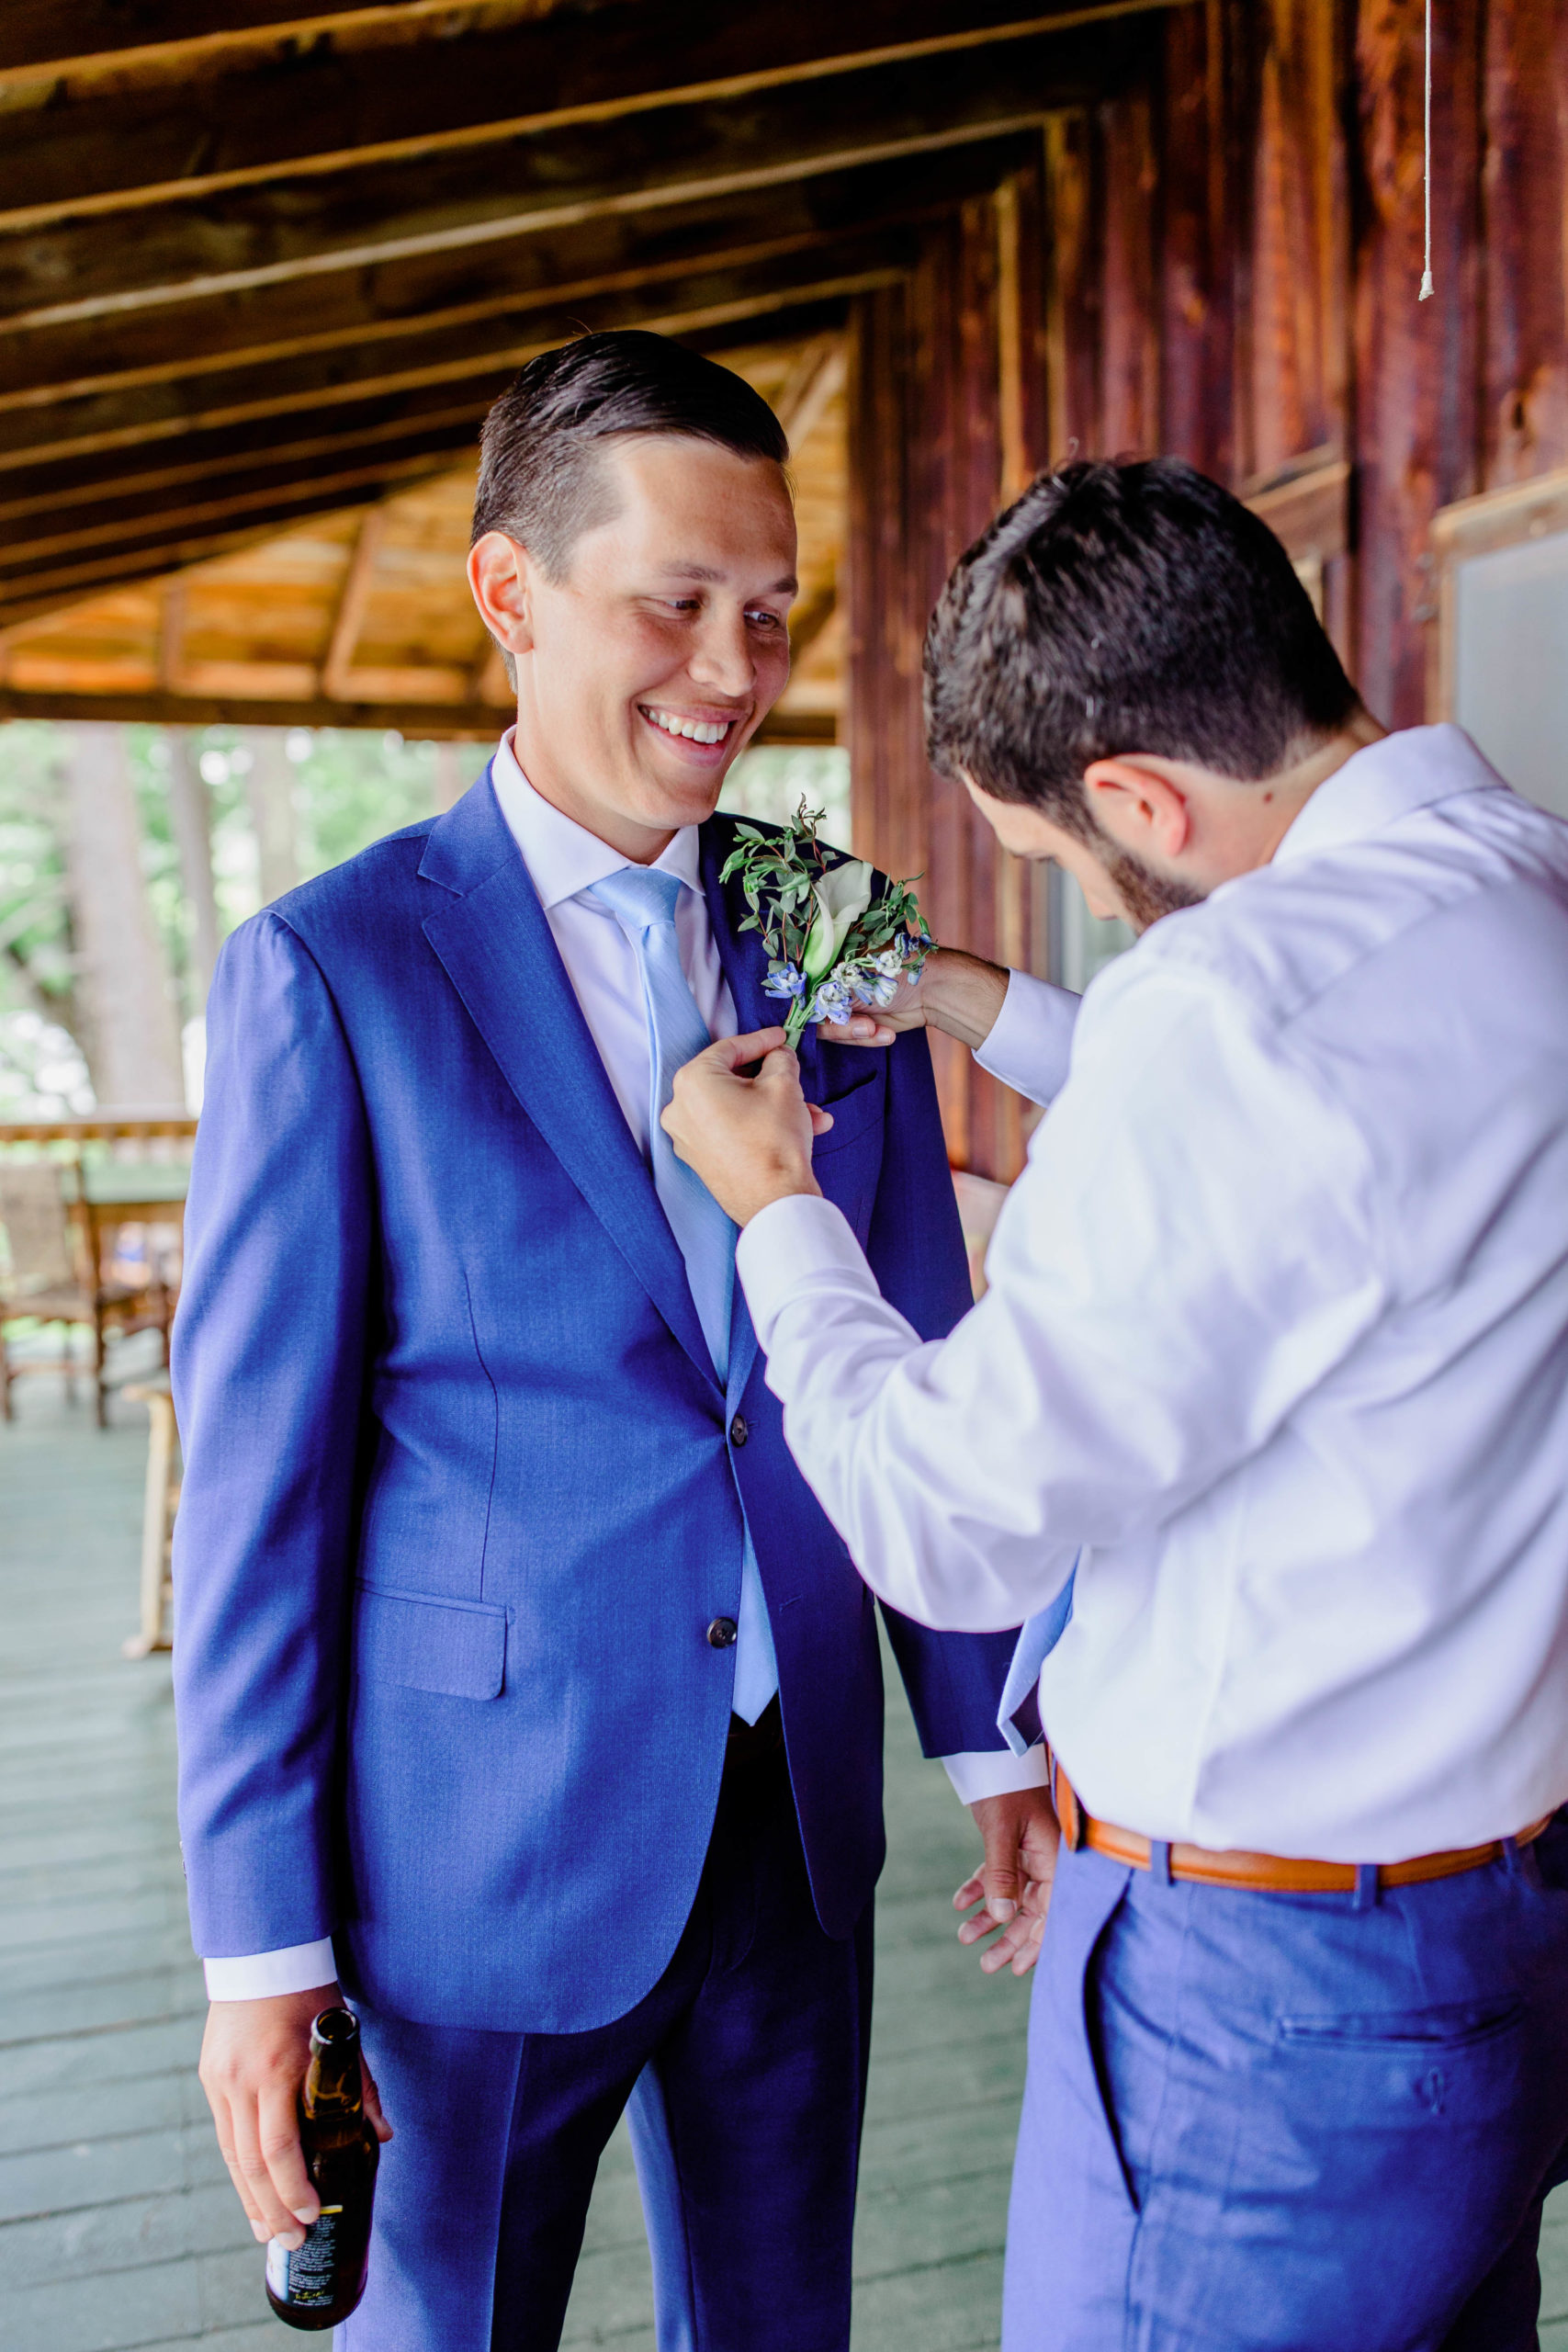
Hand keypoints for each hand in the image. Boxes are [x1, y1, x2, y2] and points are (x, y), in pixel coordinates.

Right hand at [199, 1983, 391, 2247]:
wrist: (262, 1957)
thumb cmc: (310, 1996)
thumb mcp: (342, 2037)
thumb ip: (360, 2087)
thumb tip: (381, 2135)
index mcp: (278, 2070)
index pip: (281, 2146)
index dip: (294, 2188)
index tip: (312, 2214)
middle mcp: (242, 2081)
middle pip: (252, 2163)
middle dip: (272, 2208)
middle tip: (292, 2241)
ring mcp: (220, 2081)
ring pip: (231, 2156)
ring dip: (251, 2199)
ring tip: (268, 2232)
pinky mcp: (210, 2079)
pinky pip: (224, 2136)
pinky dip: (238, 2170)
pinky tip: (251, 2193)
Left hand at [662, 1028, 831, 1225]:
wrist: (774, 1201)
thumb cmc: (774, 1139)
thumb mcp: (784, 1084)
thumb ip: (780, 1058)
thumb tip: (778, 1055)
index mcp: (692, 1081)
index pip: (729, 1048)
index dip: (761, 1040)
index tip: (782, 1038)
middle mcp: (680, 1108)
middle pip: (732, 1080)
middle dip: (772, 1080)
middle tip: (795, 1075)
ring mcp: (687, 1137)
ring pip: (737, 1108)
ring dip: (774, 1107)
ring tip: (811, 1114)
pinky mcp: (700, 1159)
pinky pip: (732, 1130)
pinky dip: (760, 1126)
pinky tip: (799, 1130)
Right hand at [817, 947, 1008, 1052]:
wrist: (932, 988)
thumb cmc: (897, 968)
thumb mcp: (860, 974)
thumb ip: (829, 986)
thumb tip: (804, 1002)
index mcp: (824, 963)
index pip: (800, 988)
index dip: (806, 1003)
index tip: (818, 1014)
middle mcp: (827, 985)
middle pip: (813, 1013)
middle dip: (841, 1025)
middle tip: (866, 1026)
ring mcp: (840, 1006)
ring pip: (830, 1030)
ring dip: (855, 1033)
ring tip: (878, 1030)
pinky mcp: (855, 1025)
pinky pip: (850, 1039)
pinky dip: (868, 1039)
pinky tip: (886, 1034)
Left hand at [955, 1787, 1059, 1976]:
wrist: (993, 1751)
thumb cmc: (1005, 1787)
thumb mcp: (1002, 1832)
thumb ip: (1002, 1874)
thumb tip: (1002, 1917)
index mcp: (1055, 1858)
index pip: (1052, 1911)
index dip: (1037, 1941)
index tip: (1017, 1967)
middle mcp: (1045, 1860)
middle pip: (1031, 1910)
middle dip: (1009, 1939)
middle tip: (987, 1965)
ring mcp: (1027, 1853)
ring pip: (1011, 1896)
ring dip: (989, 1919)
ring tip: (965, 1937)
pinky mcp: (1008, 1844)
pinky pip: (995, 1876)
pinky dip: (978, 1890)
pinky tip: (960, 1904)